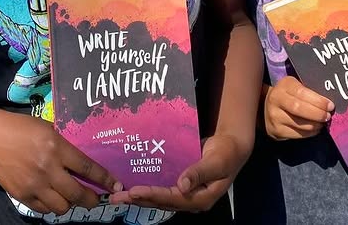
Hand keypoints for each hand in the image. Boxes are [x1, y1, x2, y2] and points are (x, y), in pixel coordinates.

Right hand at [0, 113, 119, 214]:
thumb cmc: (22, 128)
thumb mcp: (48, 129)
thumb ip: (65, 147)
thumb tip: (84, 163)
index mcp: (56, 147)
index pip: (87, 168)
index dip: (104, 179)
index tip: (116, 185)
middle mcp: (47, 168)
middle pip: (77, 194)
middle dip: (91, 199)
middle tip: (95, 198)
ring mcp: (33, 184)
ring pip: (62, 207)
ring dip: (70, 204)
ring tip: (70, 197)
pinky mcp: (21, 194)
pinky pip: (44, 209)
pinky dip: (52, 206)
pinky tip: (52, 197)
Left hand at [110, 131, 246, 212]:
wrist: (232, 146)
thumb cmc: (226, 153)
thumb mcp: (217, 161)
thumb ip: (199, 171)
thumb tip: (182, 185)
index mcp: (201, 198)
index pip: (173, 199)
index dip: (153, 195)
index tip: (134, 191)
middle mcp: (191, 199)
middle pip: (161, 202)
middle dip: (138, 200)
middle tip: (116, 198)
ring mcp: (186, 193)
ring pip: (159, 198)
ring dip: (139, 197)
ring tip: (118, 195)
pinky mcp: (181, 185)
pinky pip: (162, 188)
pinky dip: (147, 188)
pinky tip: (132, 183)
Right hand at [263, 76, 332, 140]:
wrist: (266, 107)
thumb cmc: (288, 95)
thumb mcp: (295, 86)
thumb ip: (309, 91)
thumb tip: (328, 102)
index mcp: (283, 86)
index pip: (301, 92)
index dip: (318, 101)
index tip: (330, 105)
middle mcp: (276, 100)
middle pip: (299, 108)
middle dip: (317, 114)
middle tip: (328, 116)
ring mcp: (275, 117)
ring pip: (300, 124)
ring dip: (316, 125)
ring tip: (322, 123)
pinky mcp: (276, 131)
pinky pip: (298, 134)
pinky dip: (310, 133)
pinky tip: (314, 129)